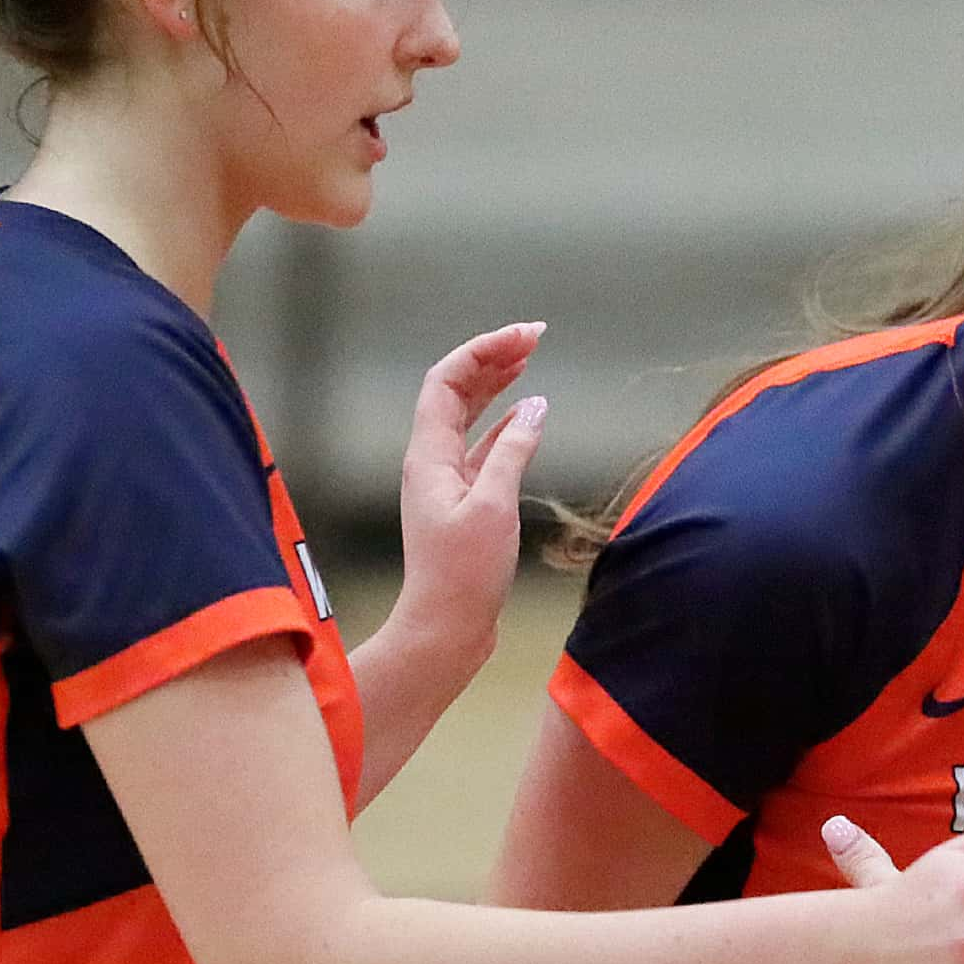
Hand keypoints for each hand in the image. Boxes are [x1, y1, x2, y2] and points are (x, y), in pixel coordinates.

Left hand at [391, 323, 549, 664]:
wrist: (445, 626)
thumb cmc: (463, 573)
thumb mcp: (493, 506)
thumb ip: (513, 451)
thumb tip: (535, 407)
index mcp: (428, 455)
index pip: (447, 380)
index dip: (484, 351)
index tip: (527, 337)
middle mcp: (431, 460)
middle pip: (456, 390)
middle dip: (493, 358)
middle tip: (535, 336)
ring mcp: (446, 479)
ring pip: (469, 415)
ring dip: (497, 384)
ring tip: (529, 359)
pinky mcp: (464, 500)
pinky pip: (482, 445)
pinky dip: (505, 423)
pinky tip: (527, 413)